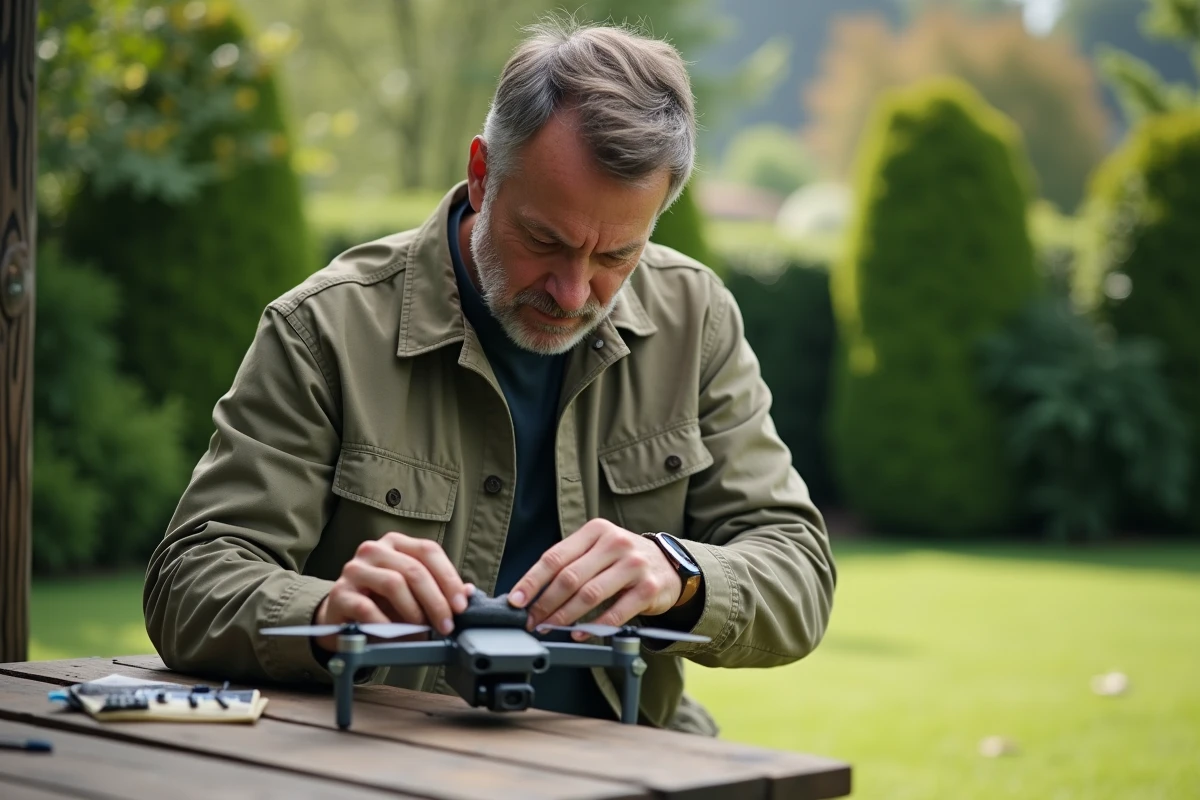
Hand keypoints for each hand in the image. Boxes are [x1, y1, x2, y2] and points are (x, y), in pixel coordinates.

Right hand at [313, 532, 471, 652]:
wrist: (342, 619)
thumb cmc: (383, 603)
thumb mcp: (413, 593)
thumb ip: (439, 589)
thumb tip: (468, 593)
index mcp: (396, 543)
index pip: (429, 550)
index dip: (449, 578)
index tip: (461, 605)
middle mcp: (374, 550)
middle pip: (414, 569)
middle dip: (436, 601)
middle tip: (446, 625)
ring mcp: (354, 569)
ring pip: (393, 583)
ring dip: (414, 612)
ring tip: (422, 630)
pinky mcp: (339, 593)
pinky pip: (368, 608)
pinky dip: (387, 625)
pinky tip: (396, 635)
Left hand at [507, 519, 681, 636]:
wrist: (669, 565)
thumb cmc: (623, 560)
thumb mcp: (598, 549)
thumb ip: (570, 563)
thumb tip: (530, 592)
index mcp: (596, 531)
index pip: (555, 557)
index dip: (531, 581)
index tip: (516, 601)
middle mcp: (615, 544)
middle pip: (570, 578)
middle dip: (545, 603)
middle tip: (532, 621)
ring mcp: (634, 566)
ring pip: (589, 595)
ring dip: (564, 616)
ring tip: (550, 628)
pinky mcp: (649, 589)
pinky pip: (615, 613)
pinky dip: (594, 626)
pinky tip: (580, 633)